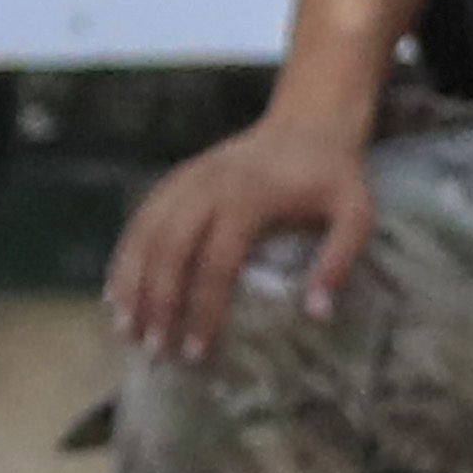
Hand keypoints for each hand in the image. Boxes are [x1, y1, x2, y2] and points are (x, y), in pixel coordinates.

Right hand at [107, 105, 380, 363]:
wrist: (310, 121)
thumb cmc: (333, 176)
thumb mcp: (356, 214)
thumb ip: (339, 260)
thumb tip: (317, 313)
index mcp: (249, 195)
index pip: (216, 261)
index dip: (203, 310)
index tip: (197, 351)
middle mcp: (209, 184)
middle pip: (170, 248)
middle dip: (158, 303)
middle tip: (155, 350)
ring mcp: (188, 178)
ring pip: (145, 231)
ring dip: (131, 282)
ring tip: (126, 329)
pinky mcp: (178, 178)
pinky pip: (141, 217)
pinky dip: (125, 255)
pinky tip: (116, 291)